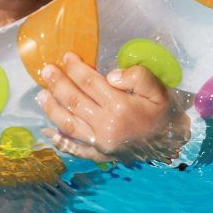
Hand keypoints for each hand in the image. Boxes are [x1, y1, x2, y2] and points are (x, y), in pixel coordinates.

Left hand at [36, 52, 188, 163]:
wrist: (172, 142)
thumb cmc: (162, 111)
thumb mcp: (158, 89)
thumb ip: (137, 77)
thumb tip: (110, 76)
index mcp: (120, 107)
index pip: (90, 83)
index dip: (75, 68)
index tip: (66, 56)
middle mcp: (107, 127)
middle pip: (75, 101)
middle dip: (58, 84)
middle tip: (46, 70)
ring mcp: (101, 144)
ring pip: (69, 124)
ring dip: (52, 108)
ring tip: (41, 94)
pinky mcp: (99, 155)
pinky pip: (75, 149)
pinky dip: (60, 142)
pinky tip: (48, 132)